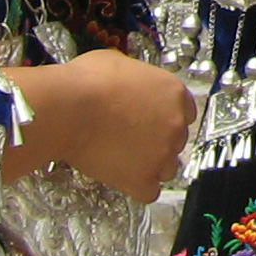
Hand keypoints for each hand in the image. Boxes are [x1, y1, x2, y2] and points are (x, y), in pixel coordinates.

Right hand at [3, 50, 192, 200]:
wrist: (69, 109)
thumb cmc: (87, 83)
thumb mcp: (120, 63)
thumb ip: (137, 79)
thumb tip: (128, 83)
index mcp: (174, 93)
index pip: (186, 111)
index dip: (166, 117)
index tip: (152, 121)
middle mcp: (175, 124)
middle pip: (177, 139)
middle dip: (157, 140)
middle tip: (132, 138)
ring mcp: (162, 154)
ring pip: (168, 168)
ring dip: (151, 165)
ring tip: (126, 159)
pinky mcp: (142, 179)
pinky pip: (150, 191)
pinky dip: (138, 187)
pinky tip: (123, 177)